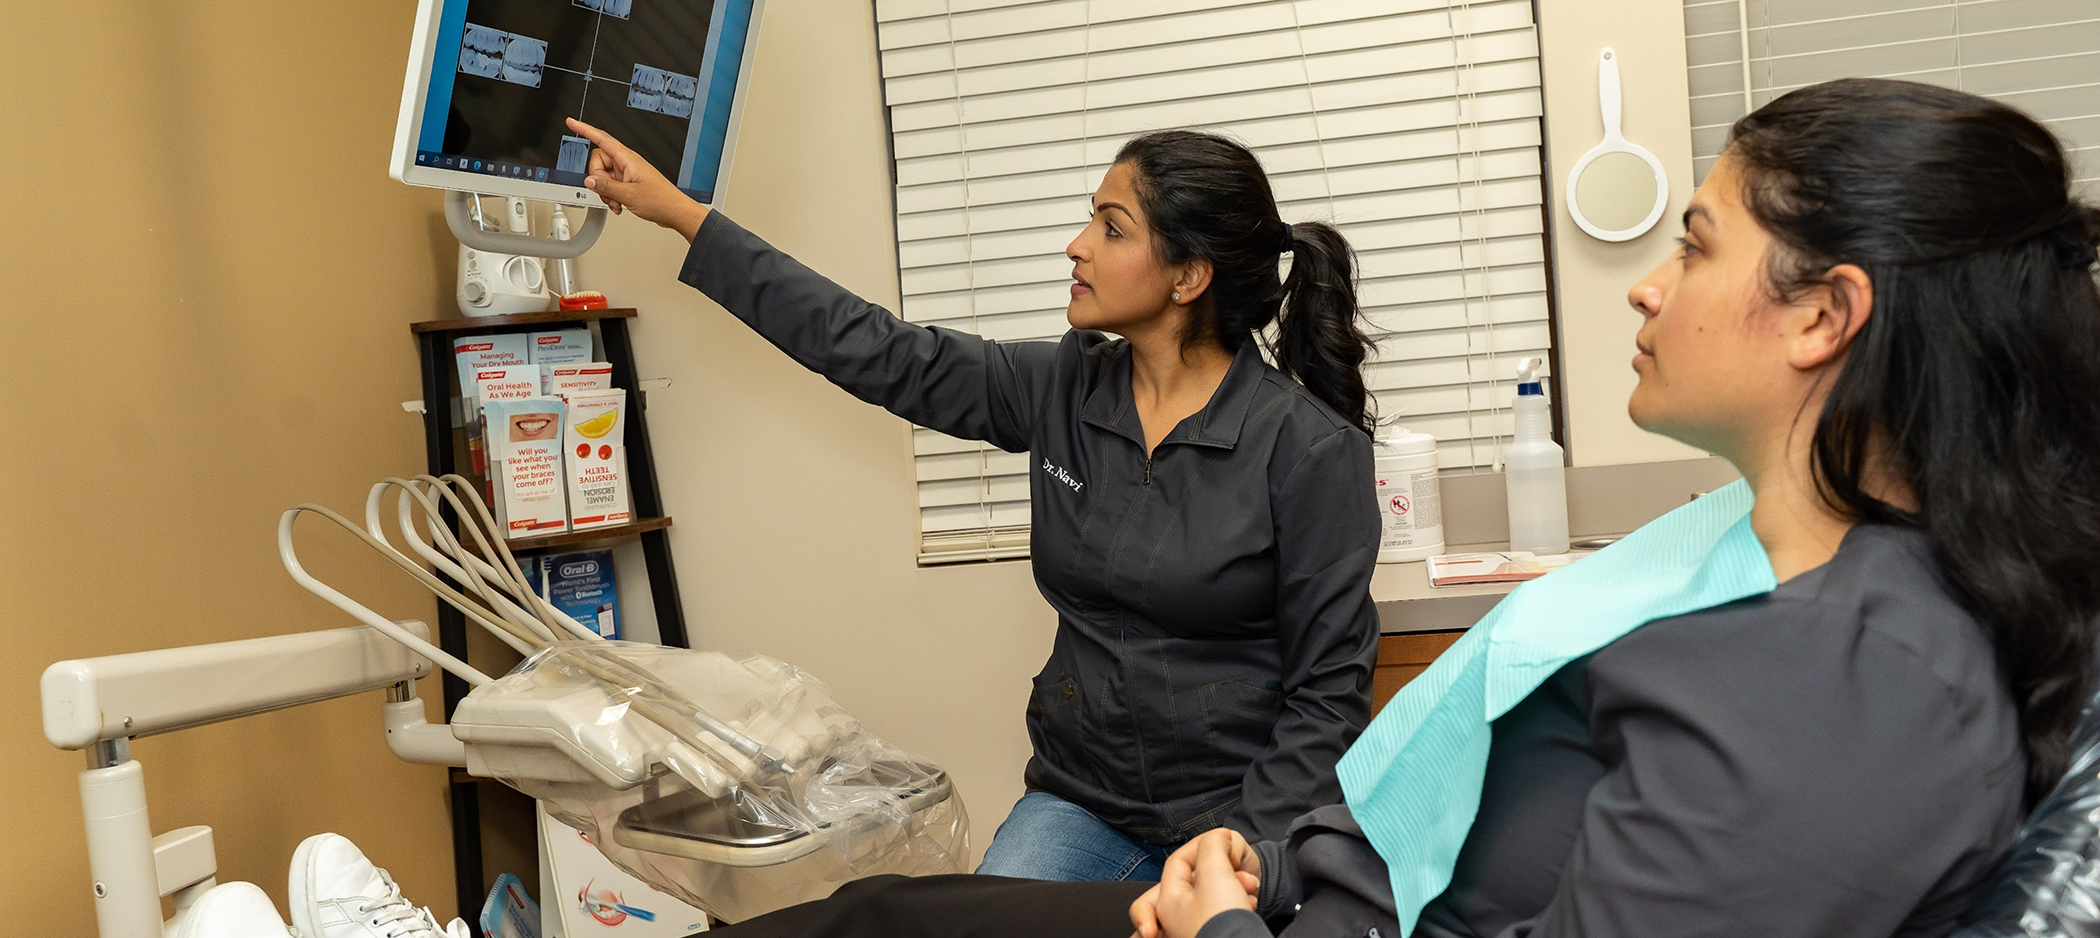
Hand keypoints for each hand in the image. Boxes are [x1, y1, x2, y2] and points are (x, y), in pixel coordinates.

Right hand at [563, 118, 709, 240]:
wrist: (675, 212)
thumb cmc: (661, 201)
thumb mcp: (628, 195)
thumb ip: (605, 187)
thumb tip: (589, 180)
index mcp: (627, 159)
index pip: (601, 138)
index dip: (585, 129)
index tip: (572, 122)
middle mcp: (627, 163)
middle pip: (598, 162)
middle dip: (598, 179)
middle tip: (608, 193)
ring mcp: (628, 173)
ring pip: (604, 176)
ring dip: (606, 191)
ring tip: (618, 202)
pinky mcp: (629, 183)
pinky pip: (612, 185)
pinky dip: (612, 196)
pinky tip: (620, 205)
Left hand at [1129, 830, 1260, 937]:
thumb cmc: (1224, 924)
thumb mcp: (1216, 874)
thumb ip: (1212, 847)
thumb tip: (1217, 837)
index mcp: (1168, 902)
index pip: (1178, 861)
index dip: (1202, 845)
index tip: (1224, 840)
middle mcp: (1176, 919)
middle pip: (1193, 880)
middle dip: (1219, 871)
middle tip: (1233, 870)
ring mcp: (1195, 929)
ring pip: (1213, 895)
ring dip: (1234, 885)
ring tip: (1249, 888)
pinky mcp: (1215, 934)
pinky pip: (1225, 912)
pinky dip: (1238, 904)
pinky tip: (1250, 903)